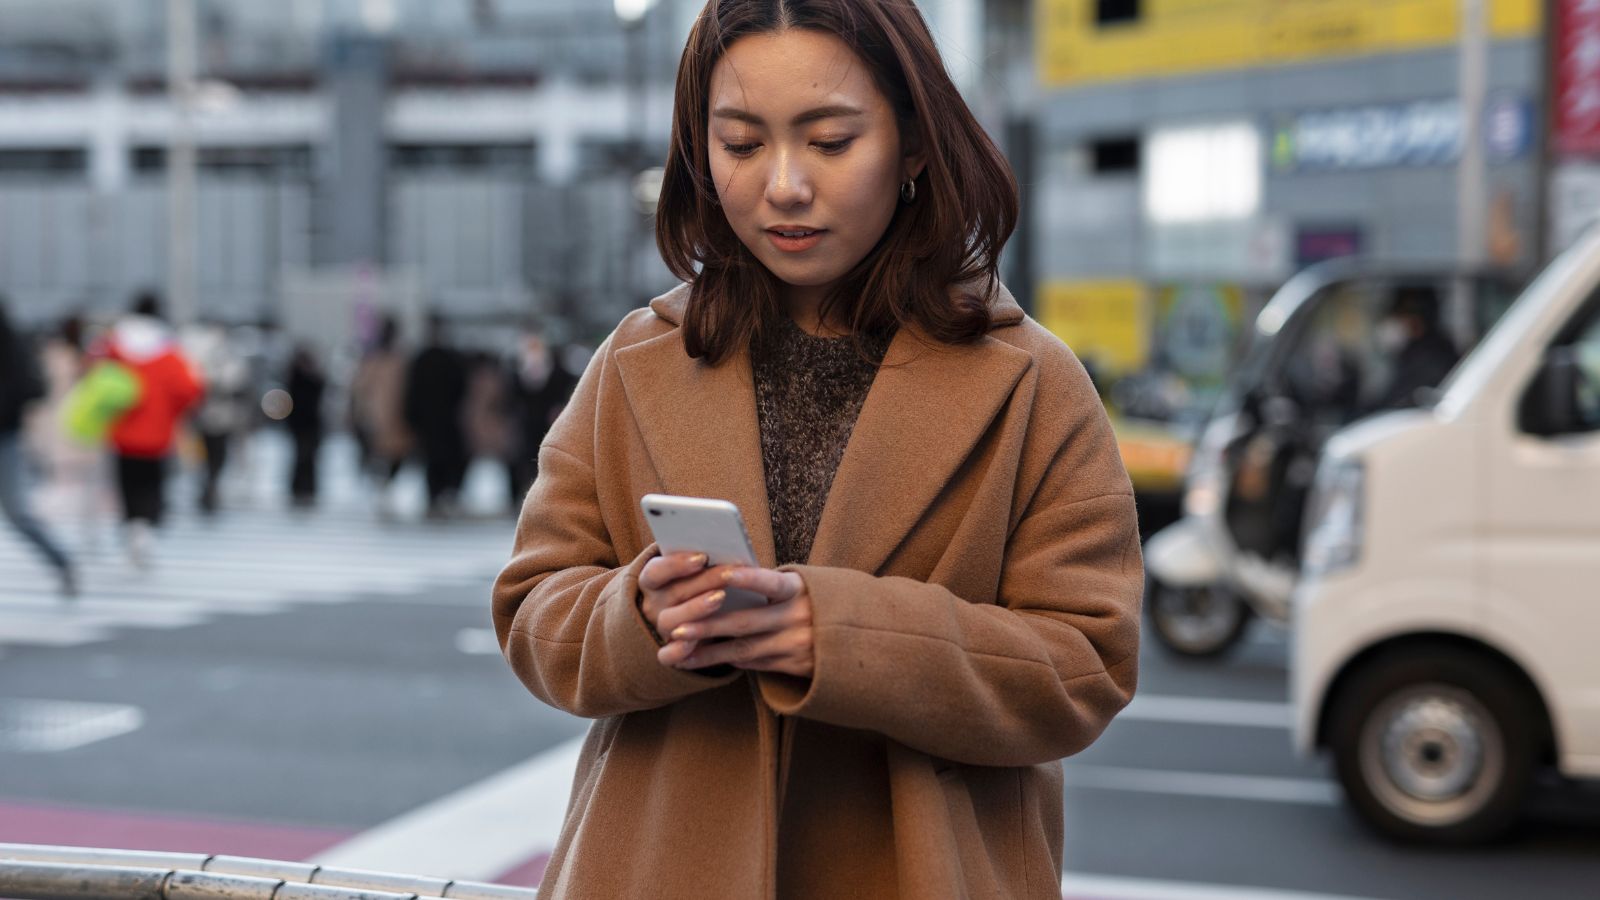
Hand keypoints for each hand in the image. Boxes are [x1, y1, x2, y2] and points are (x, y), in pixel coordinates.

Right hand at [637, 552, 740, 655]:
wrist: (675, 613)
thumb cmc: (693, 584)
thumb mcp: (690, 570)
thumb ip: (701, 561)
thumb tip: (727, 547)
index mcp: (652, 582)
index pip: (656, 572)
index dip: (676, 565)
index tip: (702, 557)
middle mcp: (652, 604)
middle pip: (672, 593)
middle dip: (701, 582)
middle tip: (725, 574)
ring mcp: (660, 628)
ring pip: (670, 622)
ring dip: (695, 610)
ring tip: (720, 598)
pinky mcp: (668, 651)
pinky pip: (667, 656)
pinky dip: (678, 651)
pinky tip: (693, 643)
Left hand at [657, 567, 813, 677]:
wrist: (860, 636)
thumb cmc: (817, 600)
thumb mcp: (803, 586)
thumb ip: (772, 586)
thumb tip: (724, 581)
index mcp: (800, 590)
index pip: (771, 583)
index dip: (749, 579)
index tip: (724, 574)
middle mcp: (799, 617)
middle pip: (746, 623)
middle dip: (708, 627)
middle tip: (676, 629)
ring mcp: (798, 645)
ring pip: (746, 650)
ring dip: (710, 653)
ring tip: (680, 653)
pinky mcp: (797, 667)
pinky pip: (758, 664)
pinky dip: (731, 662)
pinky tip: (707, 661)